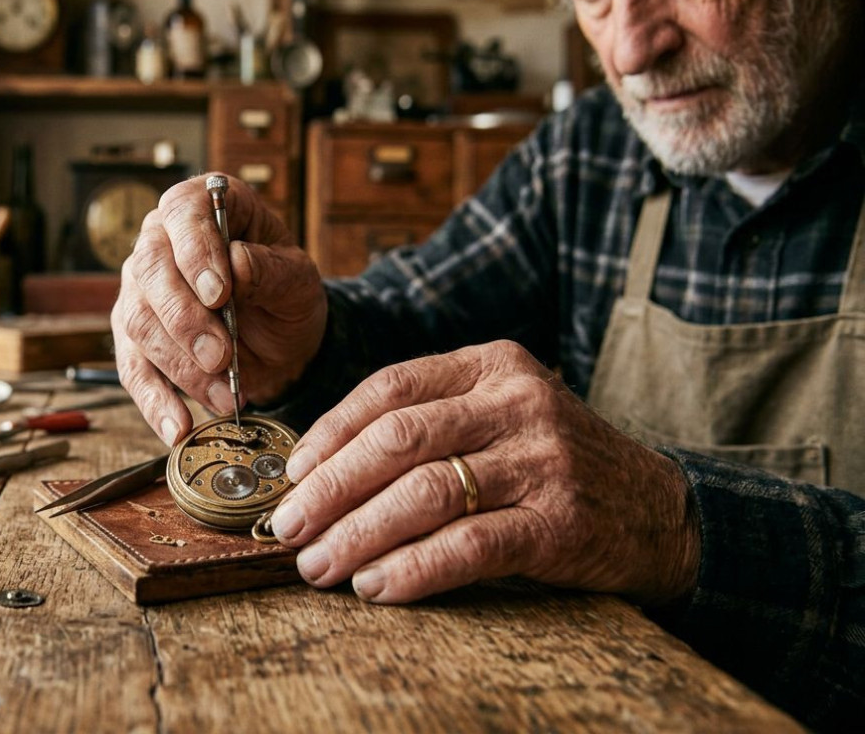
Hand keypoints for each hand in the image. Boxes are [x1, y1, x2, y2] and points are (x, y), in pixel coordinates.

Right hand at [112, 174, 326, 444]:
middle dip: (186, 320)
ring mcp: (141, 290)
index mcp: (202, 206)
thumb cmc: (286, 294)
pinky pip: (133, 370)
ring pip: (140, 324)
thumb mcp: (297, 278)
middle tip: (221, 356)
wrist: (282, 340)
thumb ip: (269, 268)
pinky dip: (155, 401)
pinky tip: (178, 427)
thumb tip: (235, 265)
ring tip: (225, 396)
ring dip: (181, 366)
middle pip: (150, 272)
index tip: (219, 292)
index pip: (183, 213)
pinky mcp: (135, 337)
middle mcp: (160, 241)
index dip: (196, 251)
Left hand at [269, 340, 700, 604]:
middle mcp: (518, 401)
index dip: (330, 432)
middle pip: (398, 439)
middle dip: (331, 488)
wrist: (659, 511)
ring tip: (319, 565)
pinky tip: (376, 586)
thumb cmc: (552, 466)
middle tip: (289, 527)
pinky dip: (412, 569)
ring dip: (359, 534)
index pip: (390, 388)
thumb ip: (428, 426)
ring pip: (425, 492)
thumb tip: (318, 471)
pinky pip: (468, 545)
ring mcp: (543, 459)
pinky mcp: (560, 521)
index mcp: (492, 364)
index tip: (292, 474)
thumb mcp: (498, 417)